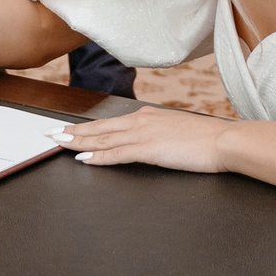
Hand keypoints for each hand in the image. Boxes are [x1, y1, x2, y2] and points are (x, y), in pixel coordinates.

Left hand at [49, 106, 236, 173]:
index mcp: (148, 116)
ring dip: (78, 142)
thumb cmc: (207, 140)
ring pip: (103, 138)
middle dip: (73, 132)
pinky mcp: (150, 149)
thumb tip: (150, 143)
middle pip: (100, 128)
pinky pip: (118, 154)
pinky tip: (84, 159)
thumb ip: (159, 135)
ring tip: (59, 144)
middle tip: (50, 134)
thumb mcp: (177, 132)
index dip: (86, 127)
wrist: (224, 140)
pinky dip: (99, 156)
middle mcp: (142, 120)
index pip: (109, 123)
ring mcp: (144, 134)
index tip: (68, 129)